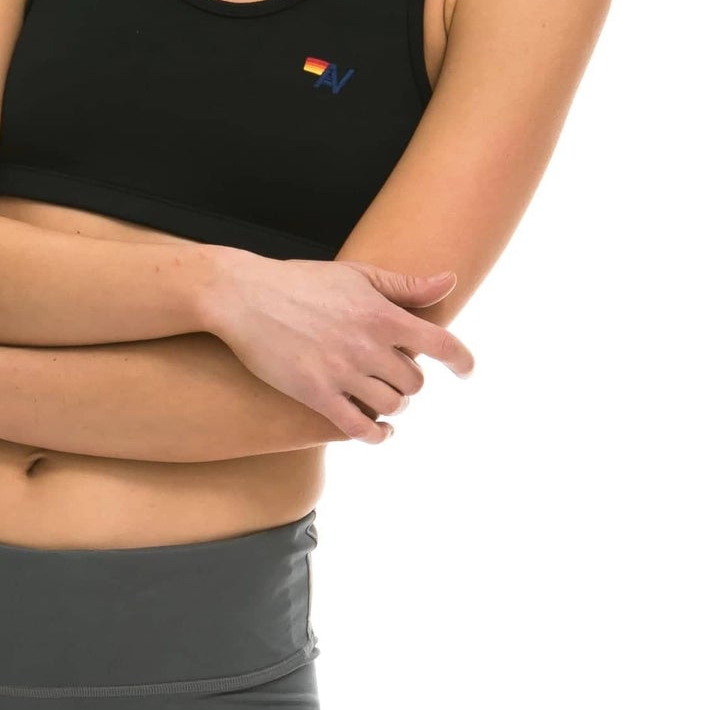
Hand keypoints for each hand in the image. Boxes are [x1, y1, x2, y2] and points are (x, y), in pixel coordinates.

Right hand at [198, 247, 473, 442]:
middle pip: (414, 381)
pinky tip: (380, 432)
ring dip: (392, 404)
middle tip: (393, 373)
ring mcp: (342, 372)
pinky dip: (377, 435)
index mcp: (382, 314)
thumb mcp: (357, 275)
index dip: (462, 361)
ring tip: (381, 396)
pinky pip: (359, 428)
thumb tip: (449, 281)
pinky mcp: (315, 394)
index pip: (441, 344)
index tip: (466, 372)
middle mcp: (368, 346)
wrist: (244, 296)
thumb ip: (404, 286)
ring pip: (391, 405)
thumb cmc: (302, 282)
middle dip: (409, 380)